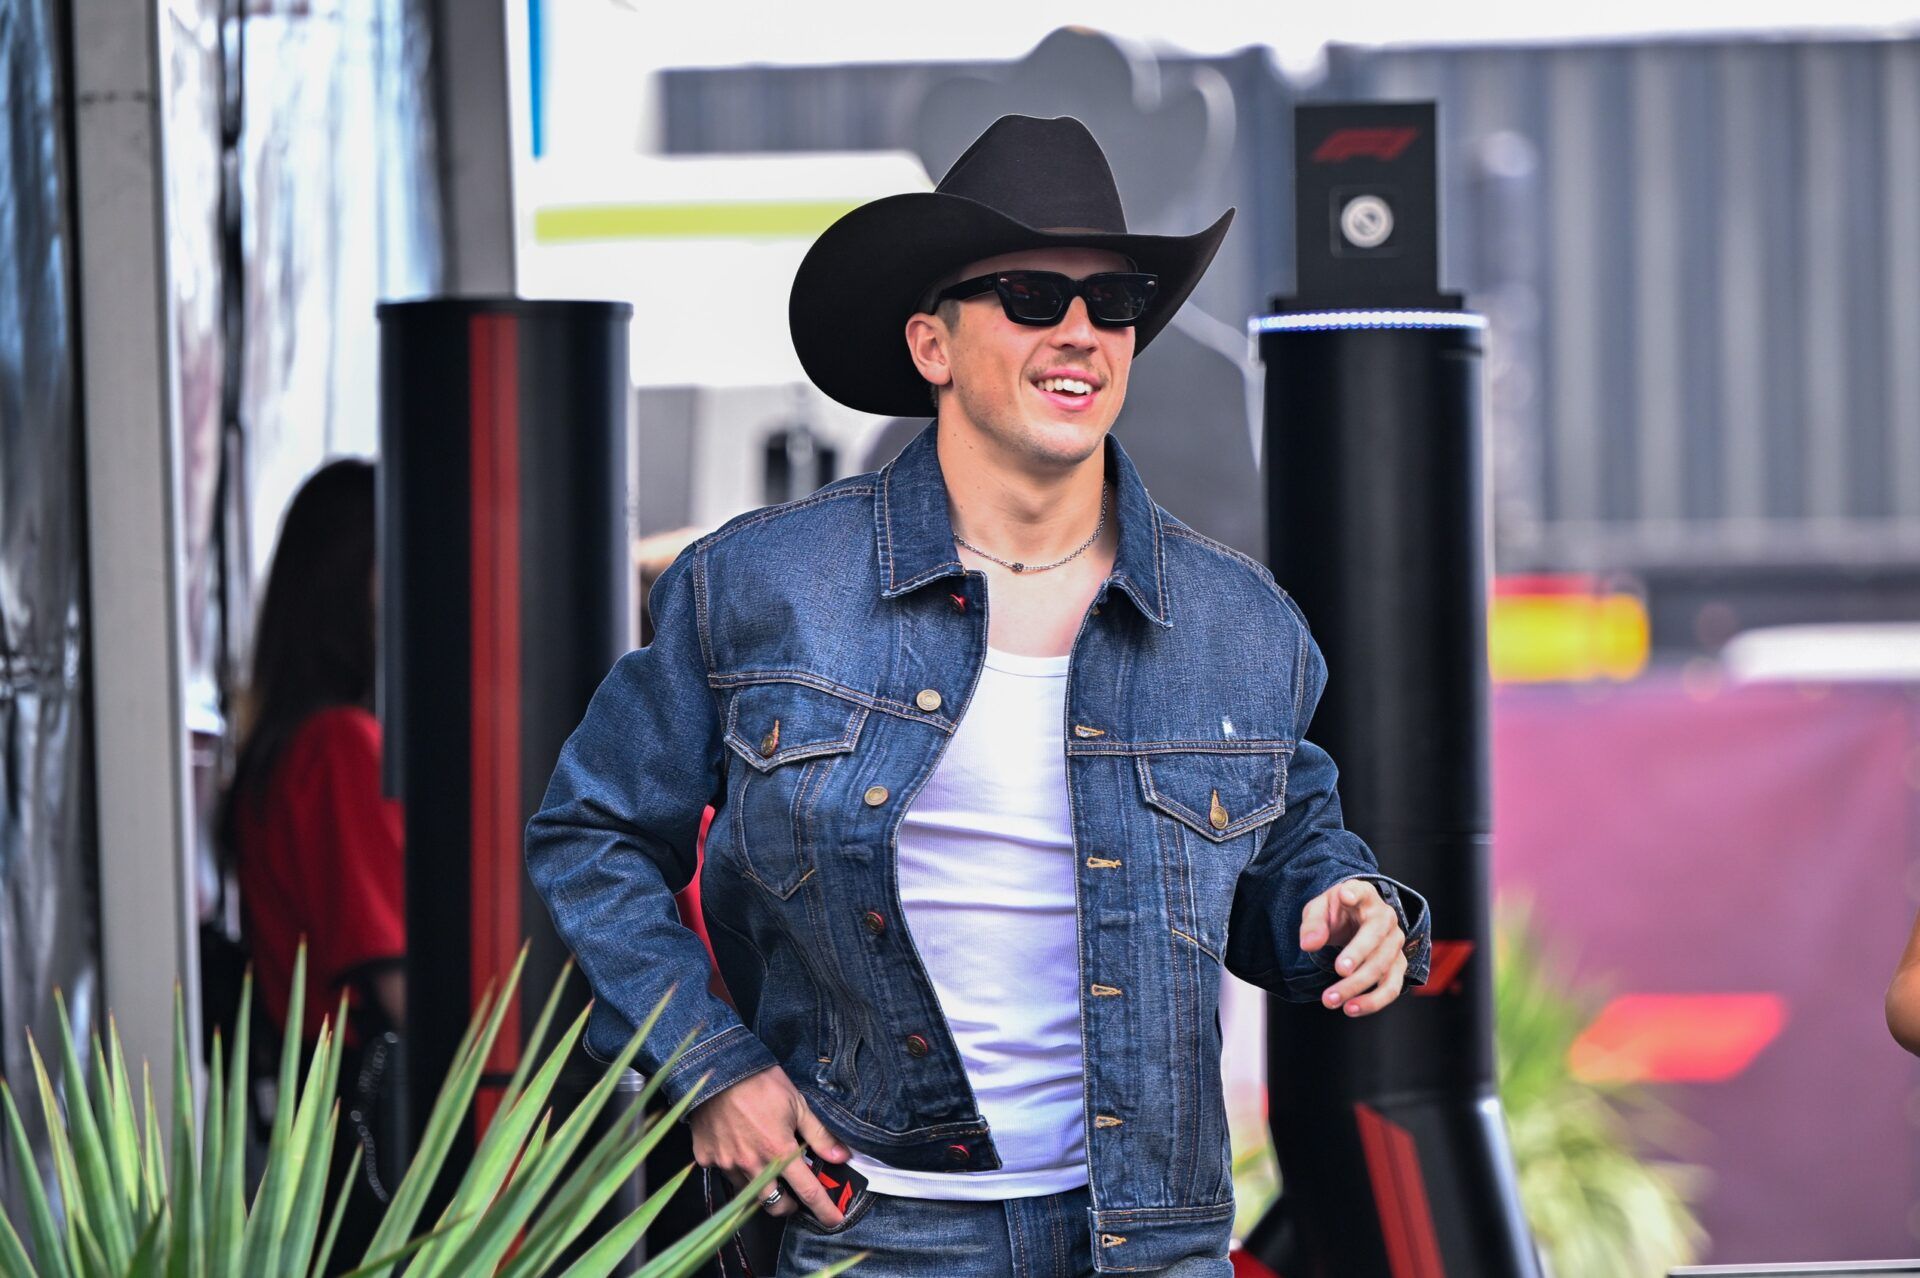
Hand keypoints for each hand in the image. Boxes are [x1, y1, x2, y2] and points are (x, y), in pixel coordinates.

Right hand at [689, 1066, 850, 1225]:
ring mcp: (727, 1163)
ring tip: (767, 1172)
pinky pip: (724, 1174)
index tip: (834, 1220)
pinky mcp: (707, 1158)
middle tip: (794, 1194)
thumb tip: (842, 1157)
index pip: (808, 1191)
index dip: (824, 1209)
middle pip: (775, 1205)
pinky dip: (735, 1169)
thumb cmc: (760, 1082)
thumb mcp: (798, 1104)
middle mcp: (753, 1164)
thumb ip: (820, 1135)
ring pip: (748, 1194)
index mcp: (779, 1151)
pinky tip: (739, 1151)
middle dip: (789, 1206)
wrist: (718, 1068)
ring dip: (762, 1189)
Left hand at [1300, 878, 1408, 1017]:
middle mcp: (1386, 918)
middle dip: (1357, 957)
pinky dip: (1373, 1001)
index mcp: (1365, 895)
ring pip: (1384, 968)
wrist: (1354, 919)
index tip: (1345, 896)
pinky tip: (1350, 1009)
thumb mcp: (1319, 909)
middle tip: (1337, 972)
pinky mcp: (1398, 965)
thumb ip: (1313, 924)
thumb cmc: (1336, 911)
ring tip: (1332, 1000)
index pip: (1360, 891)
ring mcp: (1395, 943)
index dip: (1354, 893)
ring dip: (1360, 987)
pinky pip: (1391, 987)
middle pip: (1376, 939)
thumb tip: (1308, 944)